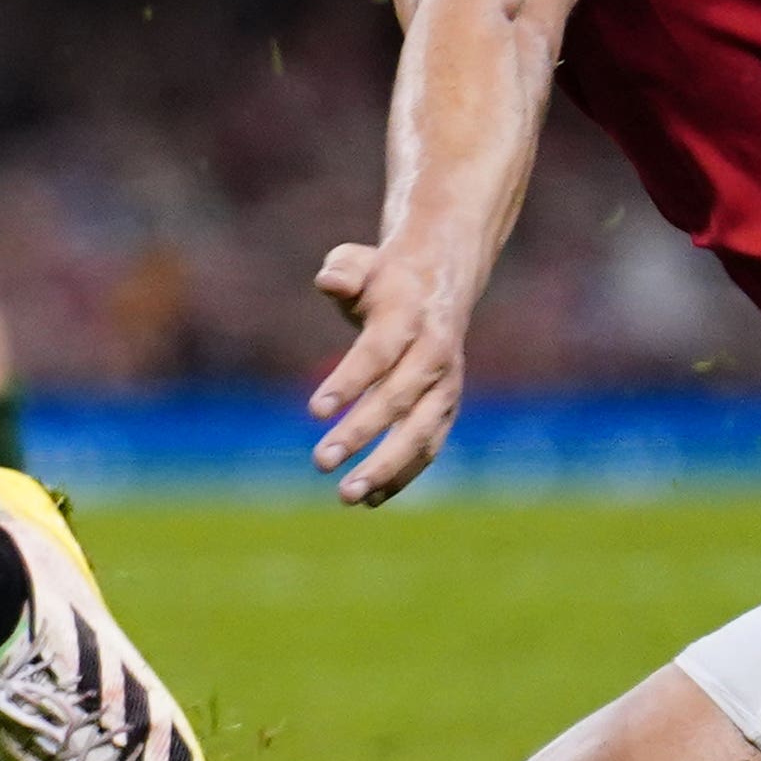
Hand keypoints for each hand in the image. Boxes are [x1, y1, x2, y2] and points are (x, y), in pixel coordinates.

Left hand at [306, 237, 473, 505]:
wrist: (440, 284)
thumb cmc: (383, 277)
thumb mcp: (360, 262)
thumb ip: (343, 271)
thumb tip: (328, 282)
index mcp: (409, 316)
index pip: (377, 354)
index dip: (348, 382)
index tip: (313, 413)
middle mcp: (434, 355)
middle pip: (399, 400)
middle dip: (360, 434)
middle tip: (320, 462)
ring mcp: (446, 386)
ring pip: (421, 434)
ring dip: (386, 468)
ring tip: (347, 496)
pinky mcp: (447, 410)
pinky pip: (427, 448)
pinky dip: (403, 475)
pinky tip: (370, 499)